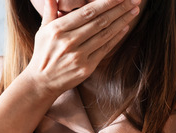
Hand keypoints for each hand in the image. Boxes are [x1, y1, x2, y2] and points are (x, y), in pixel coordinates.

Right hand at [21, 0, 140, 98]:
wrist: (42, 82)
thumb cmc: (43, 54)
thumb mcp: (42, 31)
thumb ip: (50, 12)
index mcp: (58, 29)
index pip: (87, 12)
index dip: (106, 2)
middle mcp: (69, 41)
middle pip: (100, 21)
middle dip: (119, 8)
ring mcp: (79, 56)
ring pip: (105, 34)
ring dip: (122, 21)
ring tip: (134, 10)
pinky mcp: (86, 67)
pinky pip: (105, 49)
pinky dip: (116, 37)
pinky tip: (125, 27)